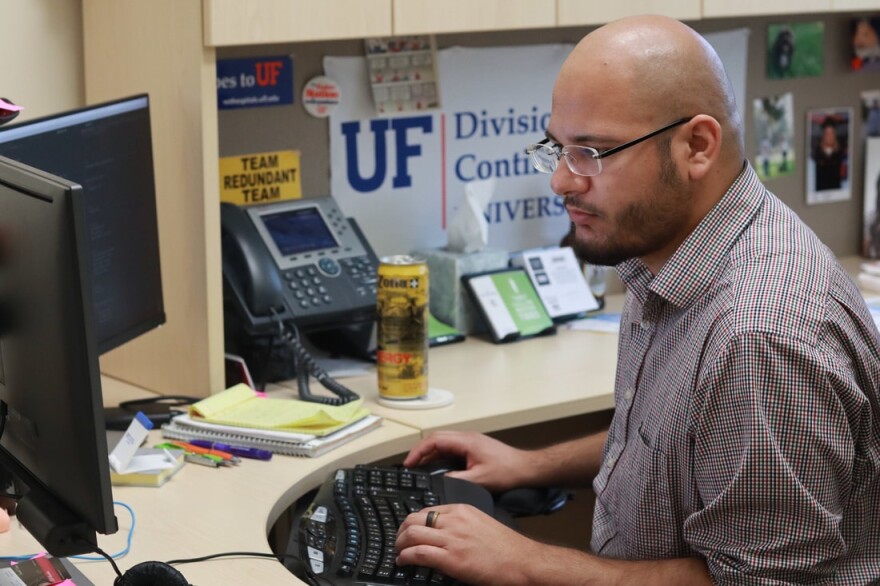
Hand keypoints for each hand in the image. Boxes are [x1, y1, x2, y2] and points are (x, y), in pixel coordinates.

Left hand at [396, 504, 539, 584]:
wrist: (522, 562)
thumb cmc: (507, 548)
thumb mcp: (482, 524)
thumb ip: (462, 525)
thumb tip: (445, 534)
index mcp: (462, 510)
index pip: (427, 510)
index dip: (413, 522)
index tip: (409, 530)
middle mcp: (454, 521)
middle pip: (414, 519)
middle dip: (402, 531)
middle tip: (399, 541)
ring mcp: (451, 539)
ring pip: (411, 534)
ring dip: (399, 544)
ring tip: (398, 552)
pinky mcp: (451, 559)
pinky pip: (418, 553)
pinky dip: (405, 557)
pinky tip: (403, 561)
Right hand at [403, 431, 529, 492]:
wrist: (526, 468)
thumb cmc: (507, 472)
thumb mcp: (479, 480)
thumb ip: (456, 479)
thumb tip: (438, 481)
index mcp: (466, 441)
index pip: (435, 440)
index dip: (419, 451)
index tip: (409, 463)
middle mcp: (466, 437)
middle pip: (436, 438)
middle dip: (420, 451)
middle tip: (410, 465)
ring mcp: (470, 441)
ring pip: (443, 442)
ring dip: (430, 453)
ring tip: (419, 467)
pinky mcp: (473, 447)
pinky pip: (451, 448)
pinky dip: (440, 456)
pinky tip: (436, 467)